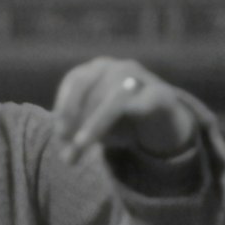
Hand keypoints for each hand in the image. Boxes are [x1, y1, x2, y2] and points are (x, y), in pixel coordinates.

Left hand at [53, 58, 196, 164]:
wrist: (164, 119)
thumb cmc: (121, 120)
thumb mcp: (95, 128)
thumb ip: (77, 138)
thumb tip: (66, 157)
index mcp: (97, 70)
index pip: (75, 82)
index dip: (64, 107)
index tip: (59, 135)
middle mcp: (118, 68)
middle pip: (89, 88)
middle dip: (74, 118)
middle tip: (67, 144)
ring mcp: (141, 78)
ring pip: (113, 98)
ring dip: (94, 123)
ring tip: (81, 144)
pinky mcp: (162, 95)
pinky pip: (147, 102)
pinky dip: (133, 113)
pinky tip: (122, 135)